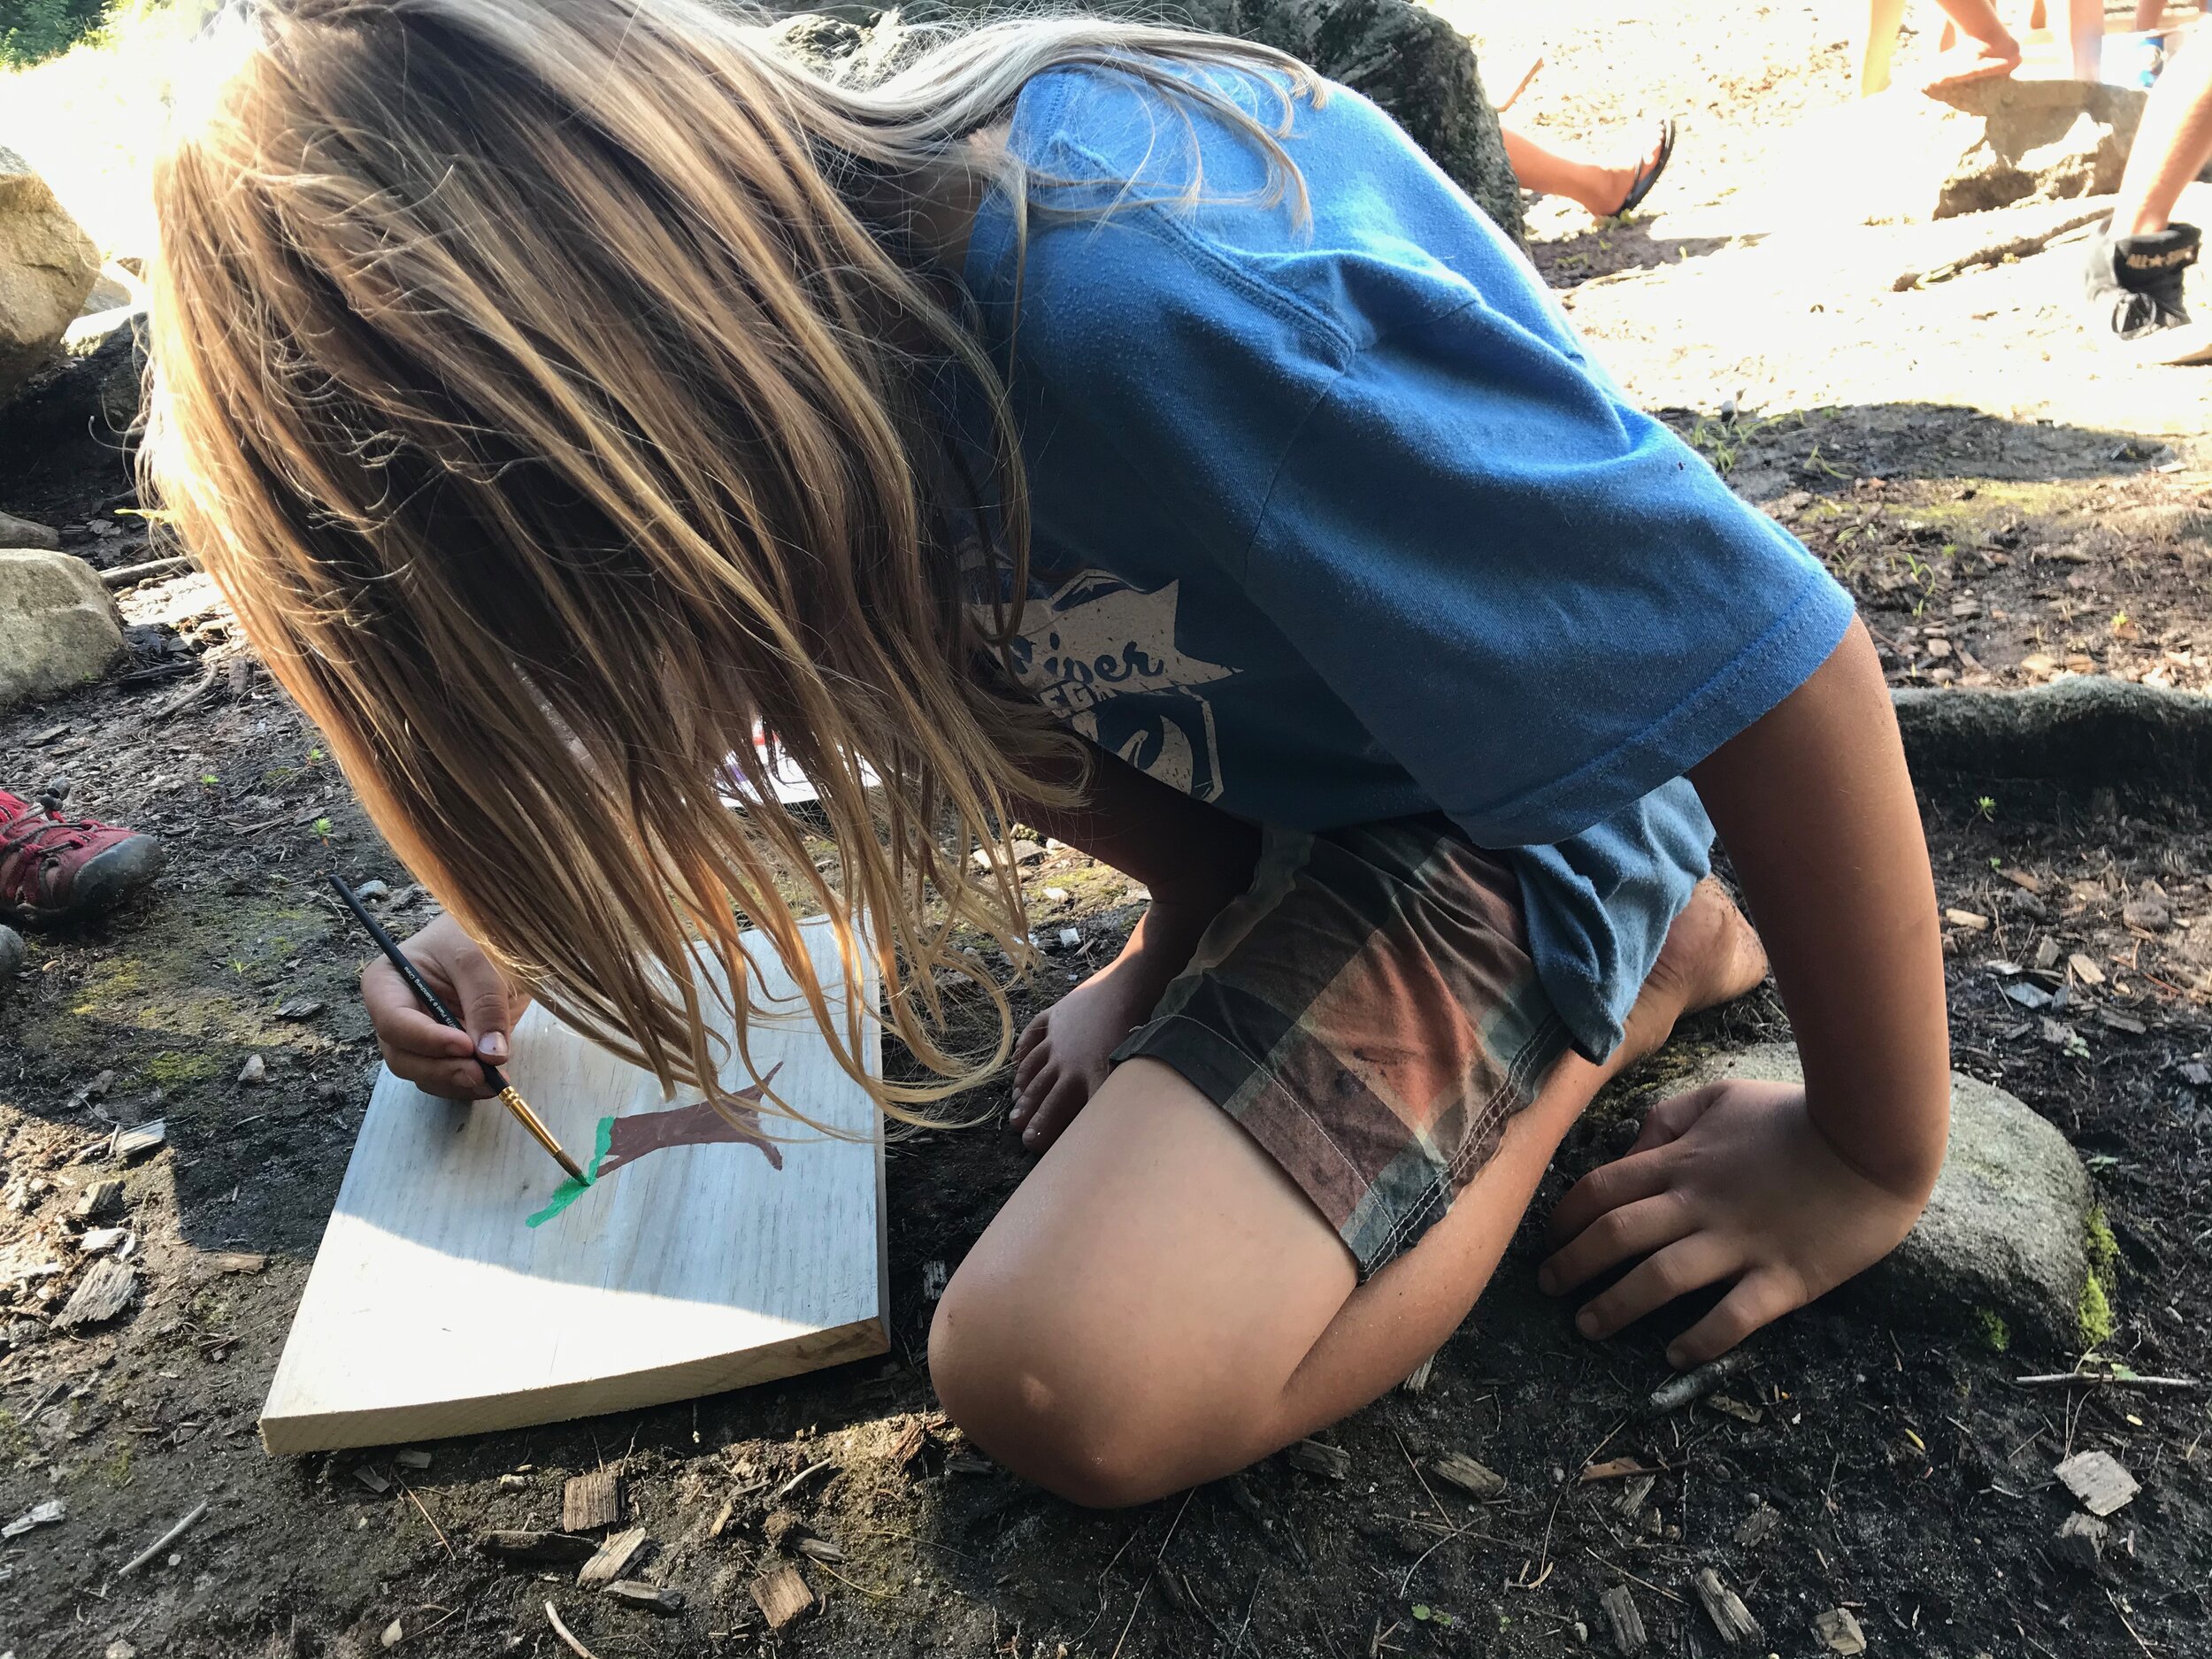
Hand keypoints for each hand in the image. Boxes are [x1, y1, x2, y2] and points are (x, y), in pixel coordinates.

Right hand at [358, 912, 532, 1100]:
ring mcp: (420, 1036)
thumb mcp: (480, 956)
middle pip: (403, 1056)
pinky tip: (493, 1080)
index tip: (465, 1045)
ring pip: (424, 1074)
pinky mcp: (445, 1051)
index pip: (394, 1021)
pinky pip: (447, 1078)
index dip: (426, 1039)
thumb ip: (484, 1001)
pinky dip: (467, 1085)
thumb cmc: (476, 932)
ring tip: (494, 1079)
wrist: (496, 935)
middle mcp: (396, 1014)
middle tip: (481, 1072)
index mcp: (387, 983)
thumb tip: (491, 1054)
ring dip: (456, 1082)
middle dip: (441, 1069)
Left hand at [1538, 1079, 1930, 1367]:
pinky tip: (1673, 1356)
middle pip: (1614, 1237)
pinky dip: (1699, 1340)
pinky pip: (1732, 1317)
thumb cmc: (1794, 1114)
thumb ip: (1667, 1120)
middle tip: (1547, 1288)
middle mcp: (1698, 1204)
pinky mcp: (1784, 1277)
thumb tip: (1628, 1150)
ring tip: (1587, 1326)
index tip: (1547, 1239)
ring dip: (1614, 1307)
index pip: (1600, 1190)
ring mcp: (1740, 1243)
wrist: (1874, 1137)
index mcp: (1680, 1161)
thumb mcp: (1720, 1097)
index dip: (1563, 1217)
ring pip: (1658, 1280)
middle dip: (1570, 1265)